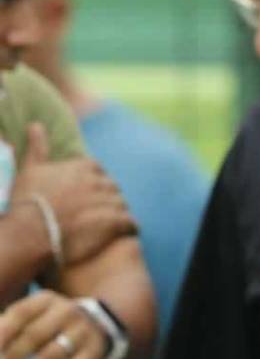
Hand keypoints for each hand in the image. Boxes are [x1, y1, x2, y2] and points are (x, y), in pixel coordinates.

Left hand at [0, 290, 106, 358]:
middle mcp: (67, 311)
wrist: (94, 326)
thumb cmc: (49, 325)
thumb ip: (7, 329)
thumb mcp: (31, 318)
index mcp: (46, 300)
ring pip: (52, 356)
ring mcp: (83, 331)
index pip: (20, 314)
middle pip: (34, 336)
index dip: (3, 334)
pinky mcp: (94, 351)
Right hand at [11, 122, 137, 266]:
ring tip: (113, 224)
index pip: (97, 169)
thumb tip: (37, 125)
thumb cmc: (28, 202)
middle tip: (101, 210)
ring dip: (119, 213)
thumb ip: (38, 148)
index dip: (93, 181)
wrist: (31, 233)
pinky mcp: (116, 223)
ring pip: (122, 205)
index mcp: (82, 167)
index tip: (88, 191)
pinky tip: (127, 232)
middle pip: (112, 188)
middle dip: (107, 197)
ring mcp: (109, 201)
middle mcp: (98, 182)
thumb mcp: (31, 171)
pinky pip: (131, 223)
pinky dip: (130, 227)